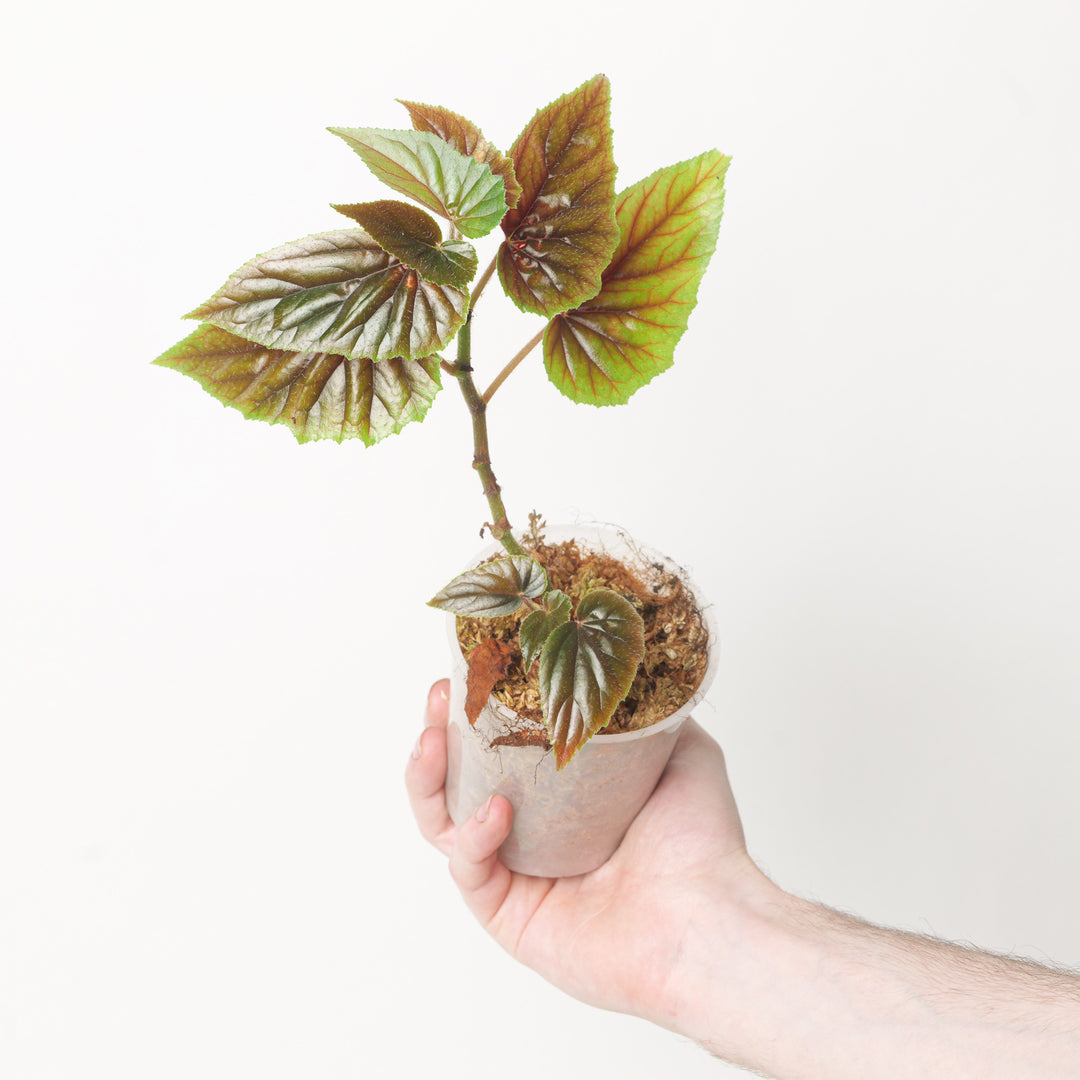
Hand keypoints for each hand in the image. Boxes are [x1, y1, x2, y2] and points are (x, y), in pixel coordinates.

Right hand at [405, 678, 768, 1027]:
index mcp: (569, 800)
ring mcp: (520, 877)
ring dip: (429, 779)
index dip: (480, 711)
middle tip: (439, 698)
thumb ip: (645, 714)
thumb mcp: (681, 750)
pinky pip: (470, 872)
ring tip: (434, 738)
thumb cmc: (702, 842)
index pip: (505, 749)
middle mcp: (537, 836)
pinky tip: (496, 811)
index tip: (472, 670)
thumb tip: (624, 671)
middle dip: (440, 735)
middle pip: (461, 781)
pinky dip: (473, 837)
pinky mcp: (509, 917)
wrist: (708, 916)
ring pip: (446, 825)